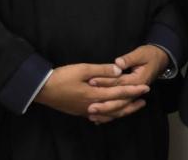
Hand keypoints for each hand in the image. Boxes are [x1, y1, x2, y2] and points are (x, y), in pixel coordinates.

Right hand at [34, 63, 148, 119]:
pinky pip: (99, 117)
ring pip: (109, 114)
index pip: (119, 93)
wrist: (42, 89)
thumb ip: (102, 70)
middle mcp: (92, 106)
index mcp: (95, 94)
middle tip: (144, 99)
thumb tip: (119, 70)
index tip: (145, 88)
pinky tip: (111, 115)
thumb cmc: (61, 77)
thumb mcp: (82, 69)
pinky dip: (108, 116)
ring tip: (132, 107)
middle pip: (117, 107)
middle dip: (131, 102)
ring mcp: (85, 111)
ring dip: (123, 111)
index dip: (133, 90)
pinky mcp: (79, 112)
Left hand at [84, 45, 169, 123]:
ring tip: (92, 116)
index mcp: (137, 80)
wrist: (159, 60)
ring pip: (120, 108)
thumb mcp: (140, 54)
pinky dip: (110, 115)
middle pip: (119, 100)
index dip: (104, 82)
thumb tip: (118, 63)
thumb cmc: (149, 55)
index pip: (118, 83)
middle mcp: (136, 92)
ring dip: (106, 113)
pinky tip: (99, 119)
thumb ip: (129, 59)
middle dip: (104, 105)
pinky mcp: (130, 98)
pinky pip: (121, 109)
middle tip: (89, 107)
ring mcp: (133, 96)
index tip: (91, 81)